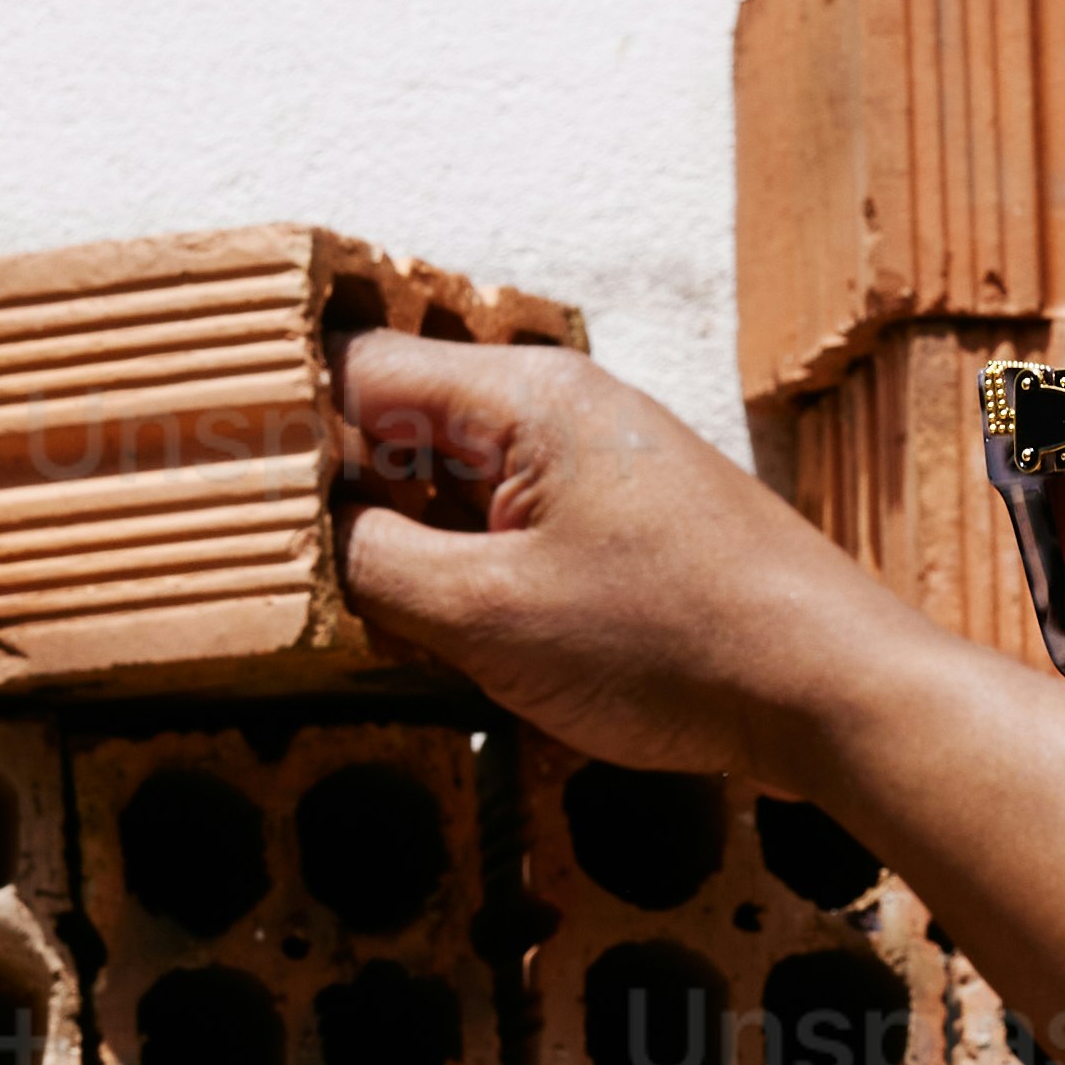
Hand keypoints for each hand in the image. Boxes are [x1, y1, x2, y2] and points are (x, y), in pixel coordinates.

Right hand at [332, 333, 881, 782]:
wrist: (831, 691)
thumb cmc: (677, 645)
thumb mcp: (488, 615)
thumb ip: (379, 564)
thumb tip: (315, 540)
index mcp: (524, 395)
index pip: (360, 372)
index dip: (289, 432)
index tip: (233, 494)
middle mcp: (564, 408)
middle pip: (407, 425)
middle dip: (347, 496)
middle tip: (284, 570)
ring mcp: (602, 466)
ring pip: (460, 485)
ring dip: (411, 547)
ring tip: (361, 616)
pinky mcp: (630, 526)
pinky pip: (517, 528)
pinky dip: (474, 574)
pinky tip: (452, 637)